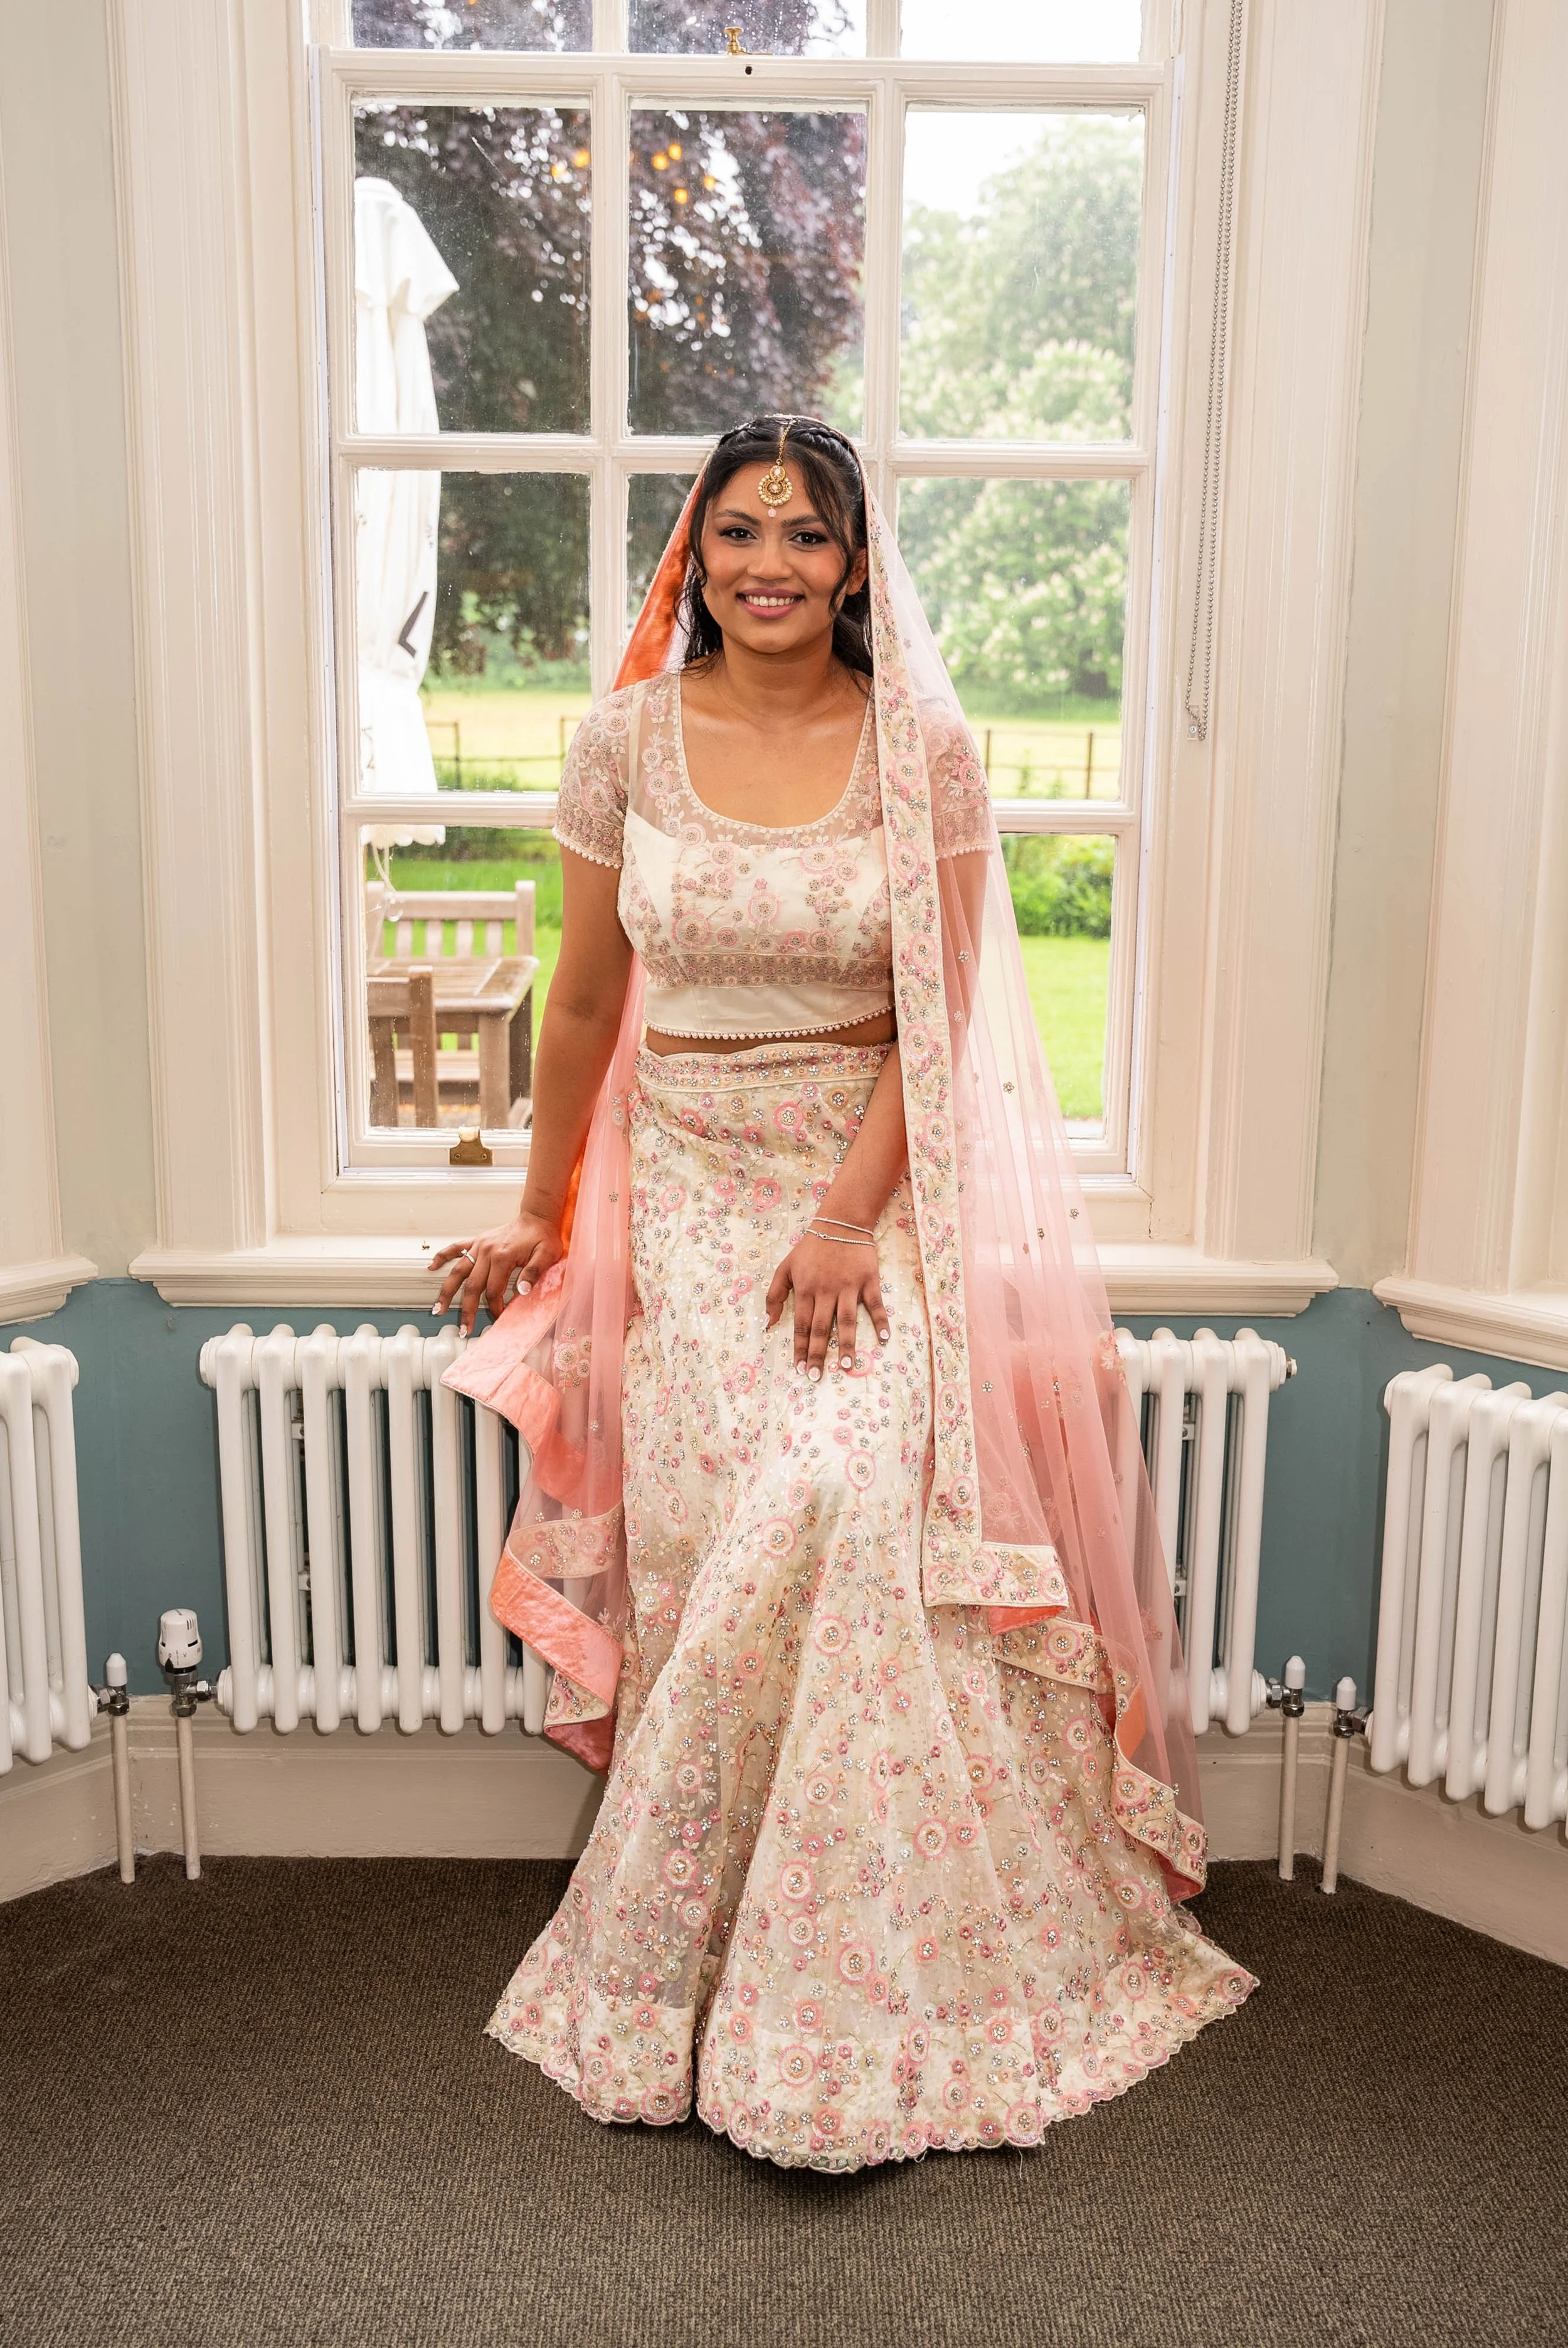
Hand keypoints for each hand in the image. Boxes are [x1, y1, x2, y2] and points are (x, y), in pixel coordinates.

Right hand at [429, 1212, 562, 1333]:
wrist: (536, 1216)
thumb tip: (521, 1291)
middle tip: (464, 1328)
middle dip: (467, 1309)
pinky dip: (442, 1257)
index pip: (494, 1290)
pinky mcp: (477, 1241)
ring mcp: (479, 1246)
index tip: (499, 1316)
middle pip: (472, 1286)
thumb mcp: (547, 1254)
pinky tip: (431, 1267)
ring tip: (438, 1308)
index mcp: (503, 1257)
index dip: (495, 1307)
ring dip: (447, 1291)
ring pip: (457, 1271)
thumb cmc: (543, 1236)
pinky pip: (455, 1248)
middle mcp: (486, 1251)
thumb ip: (534, 1272)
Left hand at [764, 1230, 889, 1380]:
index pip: (802, 1325)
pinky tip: (884, 1338)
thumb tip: (768, 1324)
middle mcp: (826, 1291)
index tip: (799, 1368)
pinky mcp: (868, 1281)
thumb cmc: (811, 1247)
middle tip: (817, 1377)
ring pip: (847, 1321)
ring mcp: (849, 1287)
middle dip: (818, 1354)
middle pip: (822, 1328)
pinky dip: (881, 1321)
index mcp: (806, 1289)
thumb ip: (775, 1295)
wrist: (841, 1222)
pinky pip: (875, 1304)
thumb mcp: (786, 1267)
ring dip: (847, 1345)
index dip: (800, 1348)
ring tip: (846, 1367)